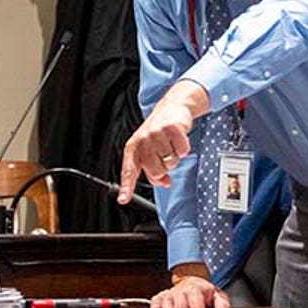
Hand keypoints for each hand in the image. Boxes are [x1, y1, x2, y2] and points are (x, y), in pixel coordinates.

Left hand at [119, 80, 209, 201]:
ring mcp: (156, 134)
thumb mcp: (149, 149)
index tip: (123, 200)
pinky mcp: (172, 129)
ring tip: (170, 145)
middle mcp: (142, 141)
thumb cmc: (158, 132)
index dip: (126, 187)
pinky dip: (184, 148)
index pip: (129, 171)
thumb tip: (164, 183)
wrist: (172, 107)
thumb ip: (153, 168)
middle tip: (164, 157)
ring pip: (170, 163)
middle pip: (156, 172)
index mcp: (133, 148)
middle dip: (163, 169)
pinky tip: (178, 140)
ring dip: (174, 157)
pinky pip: (182, 151)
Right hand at [150, 274, 228, 307]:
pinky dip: (155, 304)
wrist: (192, 282)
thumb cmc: (204, 293)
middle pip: (182, 307)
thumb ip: (222, 307)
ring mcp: (171, 293)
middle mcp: (182, 291)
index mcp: (197, 291)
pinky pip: (156, 299)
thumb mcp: (218, 297)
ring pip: (168, 303)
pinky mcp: (162, 296)